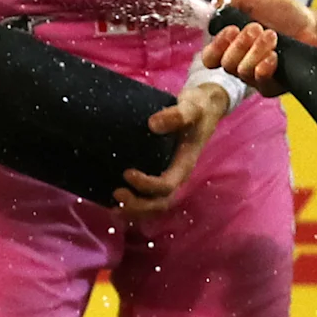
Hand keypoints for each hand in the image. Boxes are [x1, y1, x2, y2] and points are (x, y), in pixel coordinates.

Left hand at [117, 81, 232, 216]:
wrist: (205, 107)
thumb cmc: (198, 108)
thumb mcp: (192, 107)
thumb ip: (177, 115)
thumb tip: (153, 124)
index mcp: (184, 164)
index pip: (167, 185)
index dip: (147, 185)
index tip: (127, 173)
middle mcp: (177, 174)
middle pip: (160, 203)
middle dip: (138, 205)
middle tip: (116, 193)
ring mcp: (169, 175)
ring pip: (154, 204)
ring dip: (134, 209)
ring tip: (112, 205)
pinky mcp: (160, 171)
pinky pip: (148, 196)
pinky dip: (133, 202)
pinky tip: (113, 200)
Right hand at [198, 0, 316, 96]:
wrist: (315, 28)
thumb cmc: (288, 15)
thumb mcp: (257, 2)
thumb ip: (233, 2)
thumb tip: (213, 4)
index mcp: (234, 45)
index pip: (211, 56)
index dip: (216, 45)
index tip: (231, 30)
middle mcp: (241, 62)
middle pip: (225, 63)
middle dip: (240, 44)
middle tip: (258, 28)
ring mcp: (255, 76)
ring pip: (241, 71)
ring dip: (256, 51)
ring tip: (273, 37)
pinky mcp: (271, 86)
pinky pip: (259, 83)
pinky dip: (264, 68)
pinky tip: (274, 56)